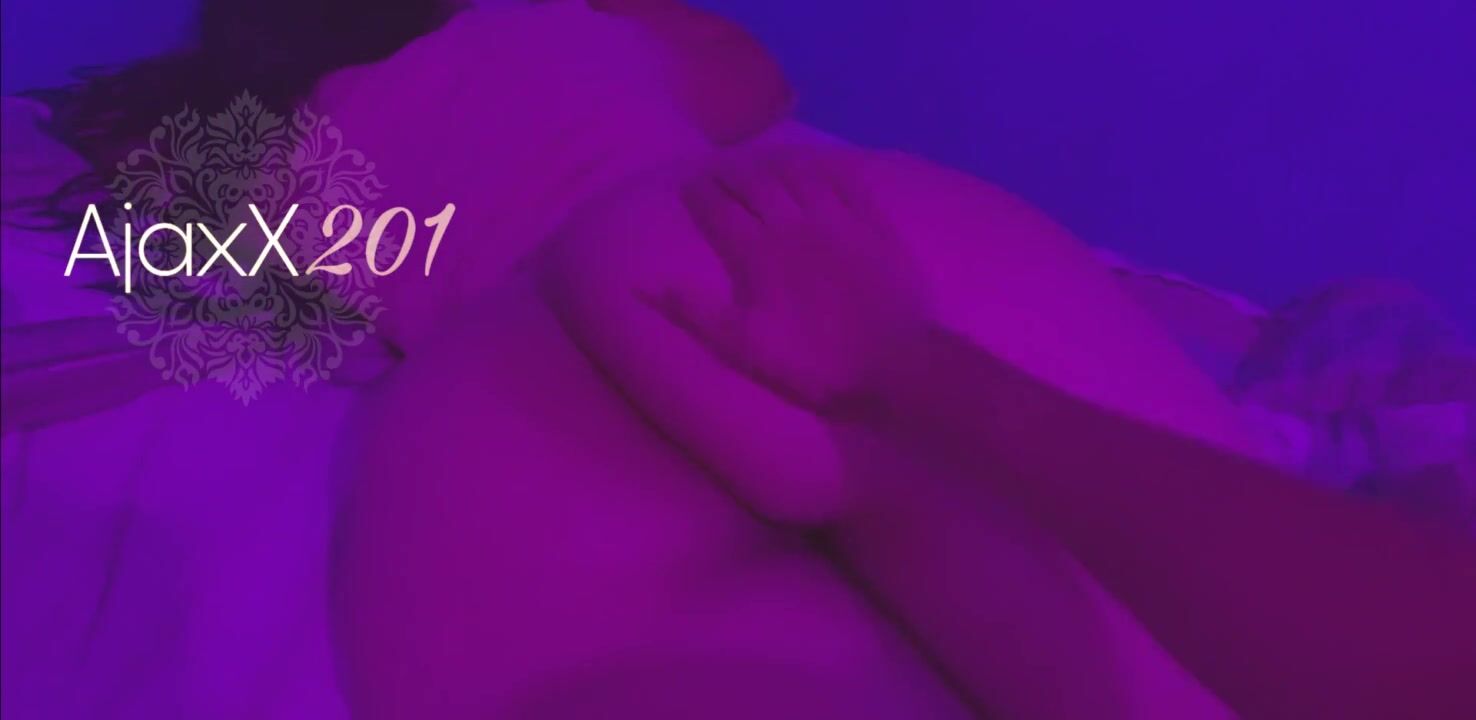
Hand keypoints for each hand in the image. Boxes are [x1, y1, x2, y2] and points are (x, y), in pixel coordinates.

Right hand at [656, 147, 928, 409]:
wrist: (892, 364)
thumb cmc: (810, 363)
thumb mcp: (740, 348)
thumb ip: (691, 311)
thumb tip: (640, 285)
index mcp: (754, 252)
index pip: (717, 207)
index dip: (699, 192)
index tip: (688, 185)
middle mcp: (791, 223)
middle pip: (754, 181)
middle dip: (731, 171)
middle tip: (720, 169)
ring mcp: (836, 218)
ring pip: (798, 171)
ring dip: (774, 160)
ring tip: (761, 159)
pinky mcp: (873, 222)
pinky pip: (845, 179)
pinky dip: (825, 165)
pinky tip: (818, 163)